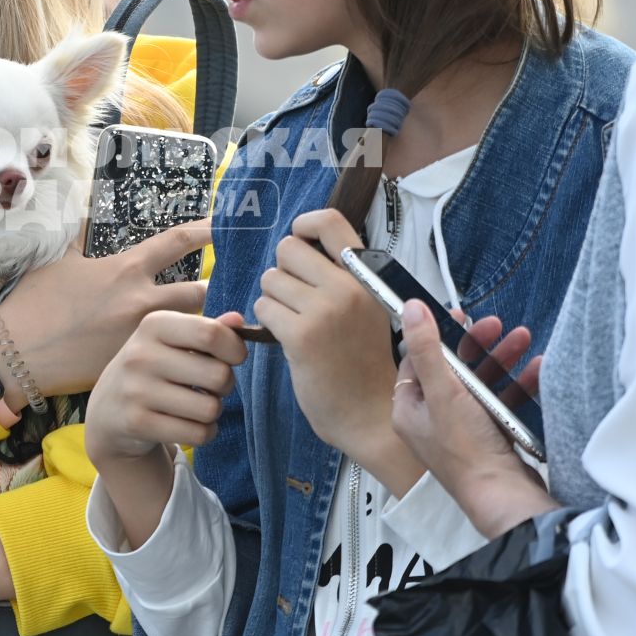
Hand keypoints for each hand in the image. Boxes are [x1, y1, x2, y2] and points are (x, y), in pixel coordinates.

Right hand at [0, 220, 211, 402]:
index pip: (176, 242)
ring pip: (190, 332)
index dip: (207, 230)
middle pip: (199, 293)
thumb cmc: (34, 303)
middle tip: (228, 293)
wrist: (15, 354)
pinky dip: (180, 359)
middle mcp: (138, 300)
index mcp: (123, 269)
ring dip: (203, 332)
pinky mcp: (131, 366)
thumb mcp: (58, 261)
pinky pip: (170, 362)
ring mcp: (138, 336)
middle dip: (215, 293)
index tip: (229, 224)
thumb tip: (85, 215)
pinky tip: (185, 363)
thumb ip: (80, 238)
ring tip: (212, 336)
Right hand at [85, 311, 246, 466]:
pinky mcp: (138, 423)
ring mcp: (136, 390)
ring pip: (210, 409)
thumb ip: (208, 329)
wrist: (109, 408)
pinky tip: (190, 424)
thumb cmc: (153, 367)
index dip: (234, 349)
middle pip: (218, 375)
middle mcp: (141, 355)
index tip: (233, 358)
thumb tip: (239, 322)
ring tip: (198, 406)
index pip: (211, 334)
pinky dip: (204, 432)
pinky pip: (198, 434)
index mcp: (153, 325)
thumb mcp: (173, 340)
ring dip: (214, 412)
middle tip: (211, 386)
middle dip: (226, 384)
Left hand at [254, 211, 403, 466]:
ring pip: (271, 279)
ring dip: (274, 299)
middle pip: (288, 248)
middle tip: (296, 297)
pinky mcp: (301, 336)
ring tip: (296, 322)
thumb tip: (301, 243)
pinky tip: (288, 339)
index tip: (300, 241)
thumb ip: (343, 277)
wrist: (371, 413)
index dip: (304, 224)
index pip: (329, 222)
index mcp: (368, 276)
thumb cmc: (365, 361)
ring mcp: (325, 311)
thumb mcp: (369, 308)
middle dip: (283, 270)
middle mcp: (349, 287)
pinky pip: (264, 308)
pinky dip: (268, 322)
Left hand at [391, 300, 555, 537]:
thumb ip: (428, 349)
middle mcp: (433, 420)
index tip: (458, 316)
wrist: (504, 497)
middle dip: (478, 345)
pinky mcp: (490, 438)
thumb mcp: (444, 392)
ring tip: (523, 339)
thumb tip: (409, 309)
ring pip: (481, 384)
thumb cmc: (467, 451)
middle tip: (498, 326)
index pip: (417, 361)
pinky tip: (537, 370)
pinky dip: (518, 386)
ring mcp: (463, 430)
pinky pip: (502, 403)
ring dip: (502, 360)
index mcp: (410, 409)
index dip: (437, 335)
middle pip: (453, 369)